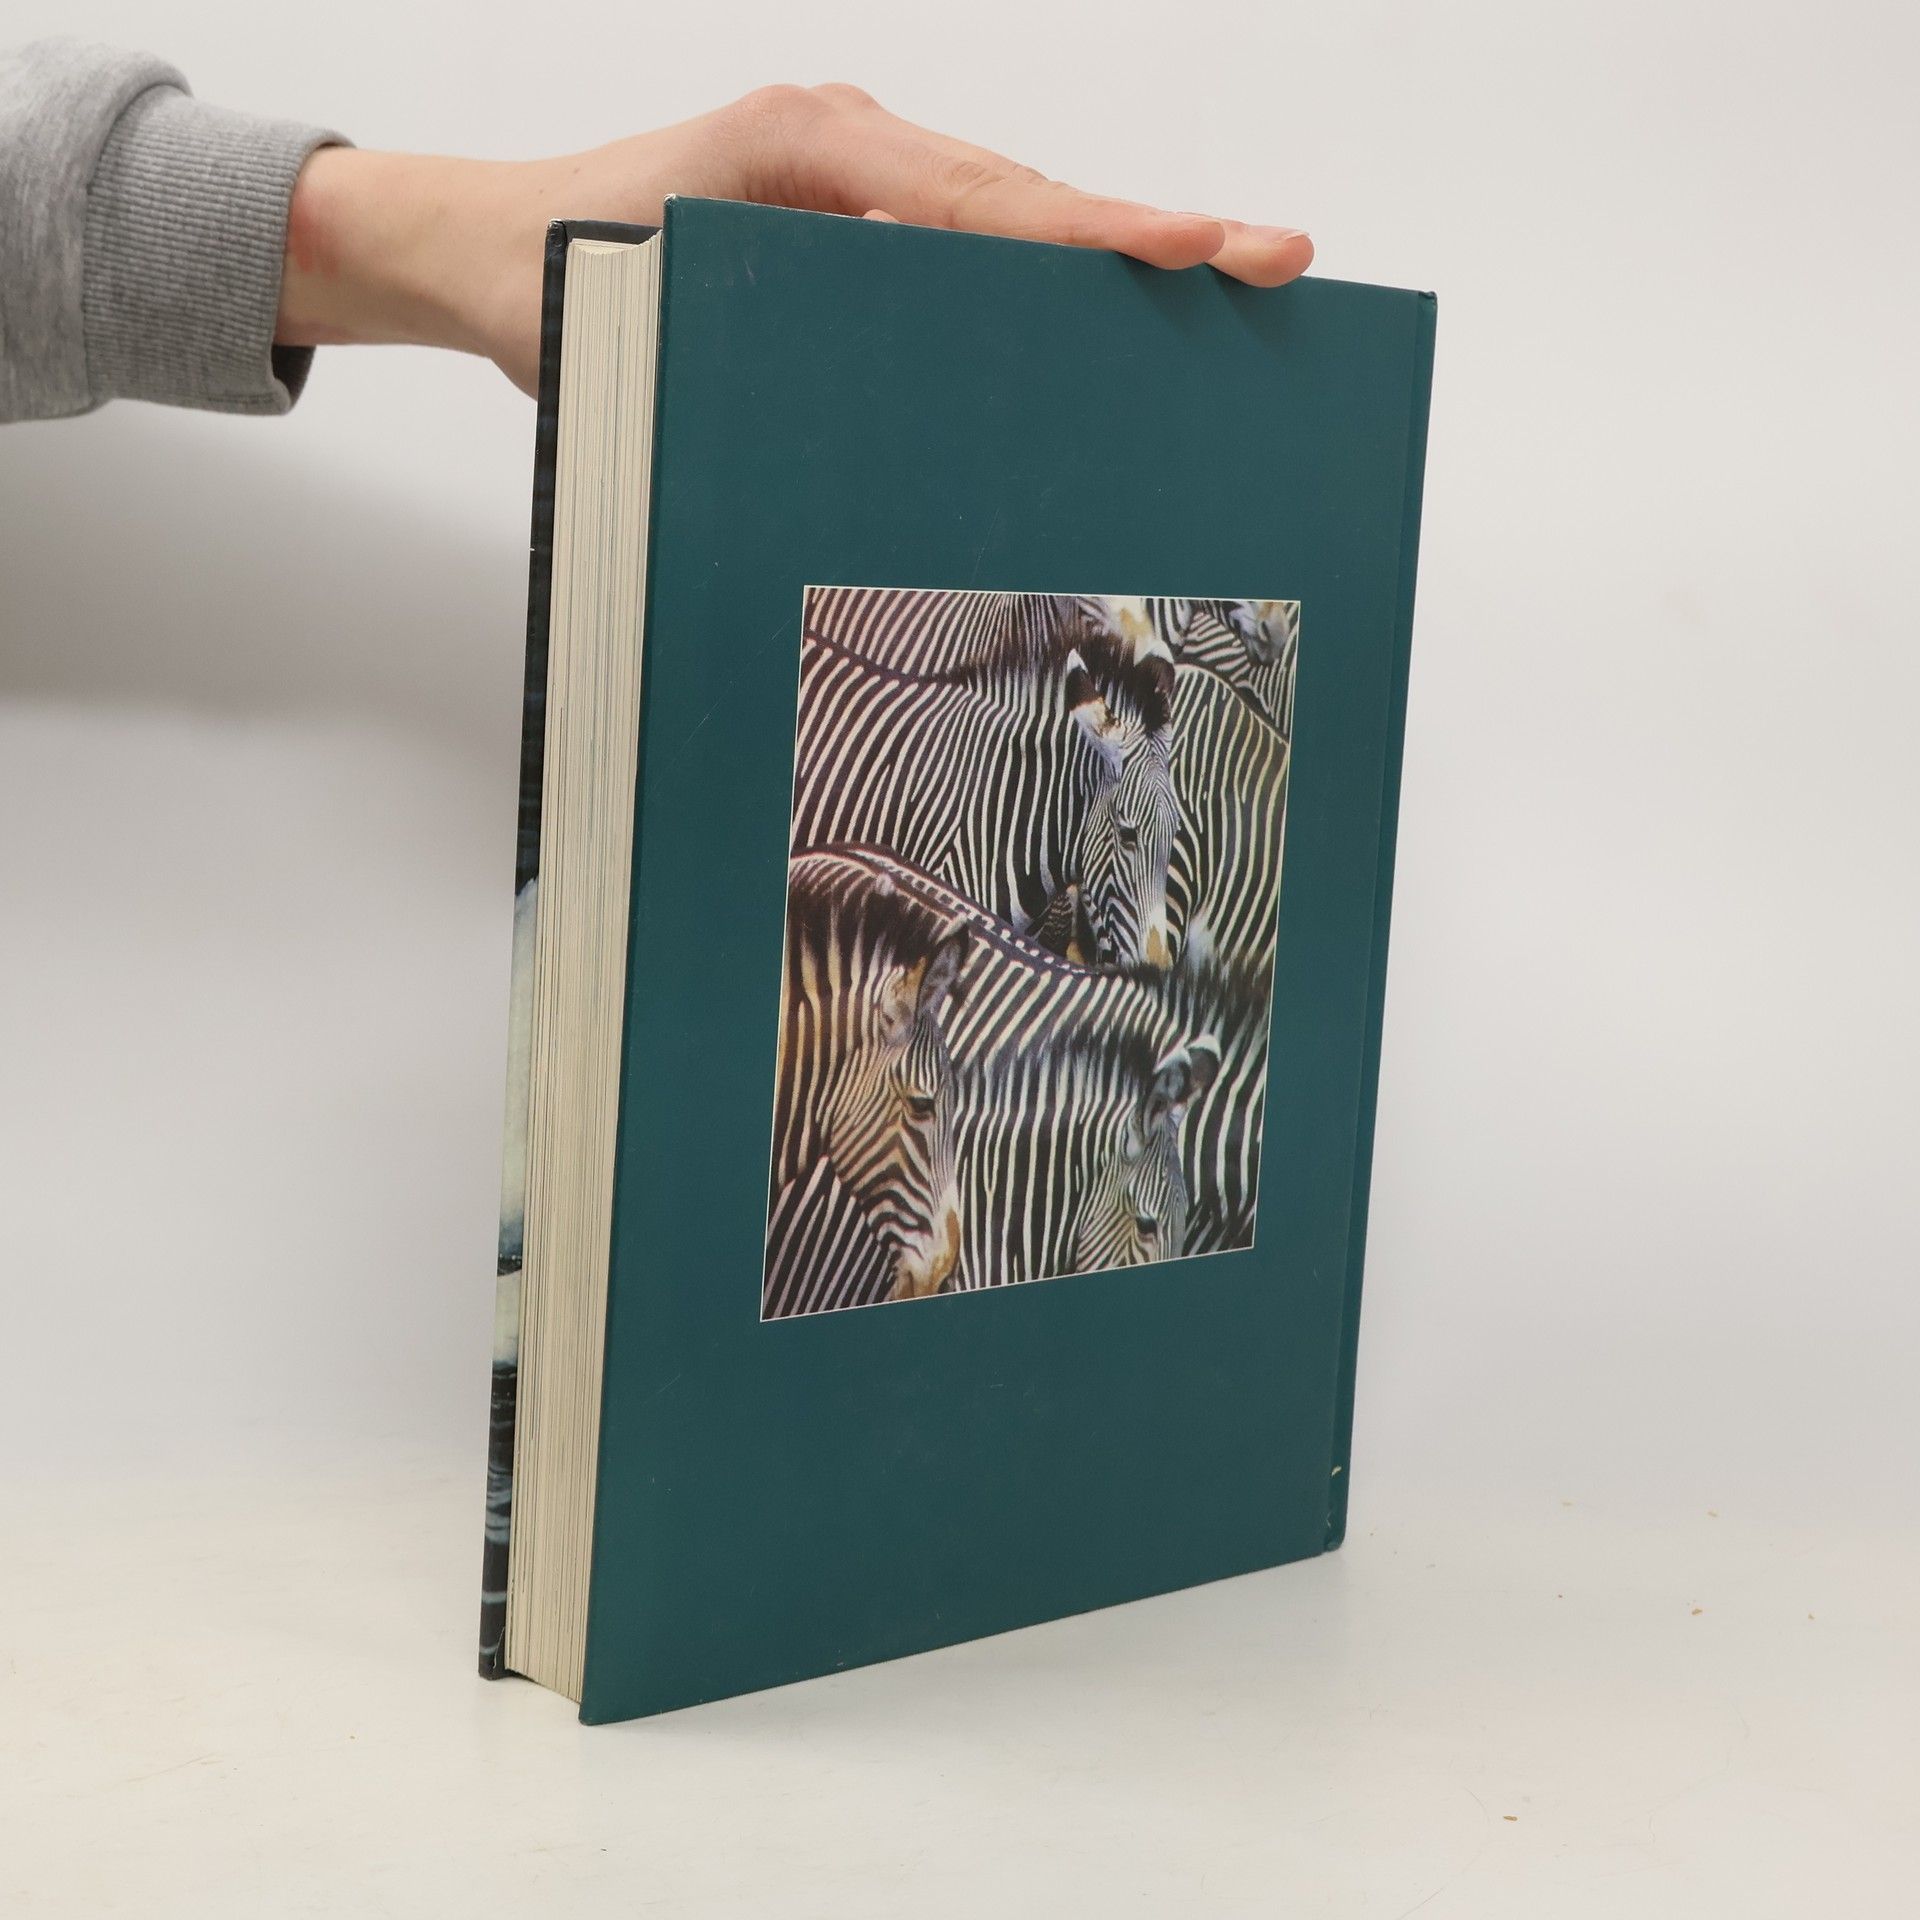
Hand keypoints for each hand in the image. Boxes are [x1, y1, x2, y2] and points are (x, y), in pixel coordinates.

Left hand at [277, 85, 1311, 394]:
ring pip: (1010, 210)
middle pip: (1023, 194)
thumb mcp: (643, 318)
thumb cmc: (556, 280)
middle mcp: (845, 140)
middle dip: (1150, 231)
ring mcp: (857, 170)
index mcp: (803, 150)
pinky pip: (970, 237)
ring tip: (1234, 275)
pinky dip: (1048, 268)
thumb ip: (754, 344)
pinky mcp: (857, 210)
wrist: (486, 246)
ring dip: (1117, 249)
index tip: (1183, 250)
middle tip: (1272, 254)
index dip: (1085, 233)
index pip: (975, 199)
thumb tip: (876, 412)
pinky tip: (1122, 307)